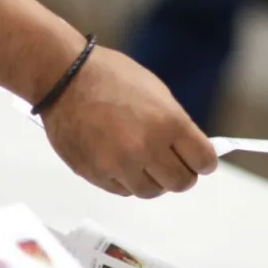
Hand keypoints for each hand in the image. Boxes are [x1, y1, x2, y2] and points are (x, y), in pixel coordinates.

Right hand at [39, 47, 217, 198]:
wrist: (63, 78)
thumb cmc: (109, 76)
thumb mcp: (157, 92)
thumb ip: (175, 125)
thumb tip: (188, 150)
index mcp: (168, 122)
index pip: (204, 161)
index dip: (202, 162)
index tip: (197, 160)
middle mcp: (147, 147)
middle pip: (181, 183)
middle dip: (180, 174)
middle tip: (170, 164)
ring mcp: (120, 164)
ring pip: (152, 191)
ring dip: (152, 180)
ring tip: (141, 161)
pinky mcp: (96, 174)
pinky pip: (123, 190)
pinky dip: (125, 180)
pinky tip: (119, 160)